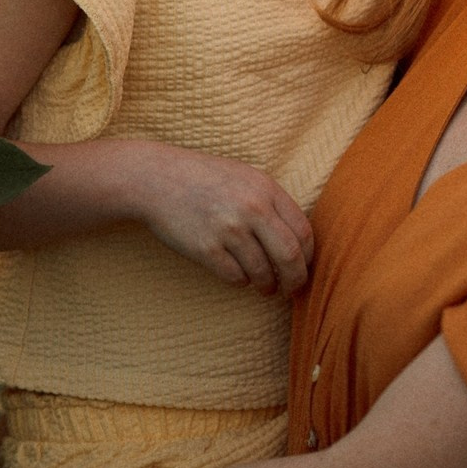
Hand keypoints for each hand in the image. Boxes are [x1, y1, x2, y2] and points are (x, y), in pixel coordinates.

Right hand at [123, 143, 314, 297]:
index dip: (308, 256)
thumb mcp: (245, 177)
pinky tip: (239, 276)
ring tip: (265, 287)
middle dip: (296, 280)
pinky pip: (236, 277)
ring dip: (267, 285)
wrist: (157, 179)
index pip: (303, 231)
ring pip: (263, 273)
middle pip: (290, 256)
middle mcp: (252, 208)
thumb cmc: (205, 179)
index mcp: (266, 188)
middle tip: (293, 290)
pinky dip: (241, 282)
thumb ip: (271, 202)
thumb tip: (299, 241)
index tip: (304, 267)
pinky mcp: (206, 249)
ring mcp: (229, 229)